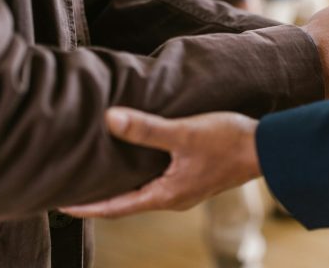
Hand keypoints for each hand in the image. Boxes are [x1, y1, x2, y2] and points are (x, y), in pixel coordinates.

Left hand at [61, 108, 259, 217]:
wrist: (267, 147)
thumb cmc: (229, 142)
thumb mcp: (184, 133)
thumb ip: (147, 129)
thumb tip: (109, 120)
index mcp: (167, 195)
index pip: (117, 207)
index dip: (87, 207)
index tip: (61, 205)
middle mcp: (174, 198)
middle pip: (128, 202)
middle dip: (101, 197)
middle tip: (74, 187)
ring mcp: (187, 189)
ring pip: (144, 191)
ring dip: (122, 185)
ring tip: (100, 173)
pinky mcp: (196, 177)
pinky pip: (160, 181)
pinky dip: (141, 175)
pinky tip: (139, 158)